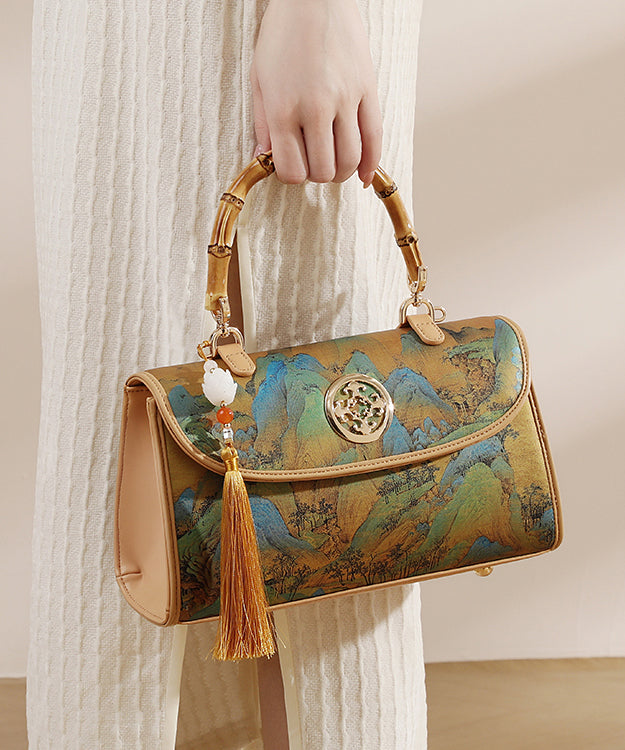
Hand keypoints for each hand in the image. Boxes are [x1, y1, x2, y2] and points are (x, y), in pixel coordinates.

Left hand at [251, 0, 381, 186]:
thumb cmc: (282, 34)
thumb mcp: (259, 79)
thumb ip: (262, 124)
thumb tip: (265, 159)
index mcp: (283, 108)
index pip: (292, 170)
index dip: (291, 176)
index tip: (292, 166)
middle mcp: (315, 108)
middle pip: (322, 170)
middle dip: (316, 175)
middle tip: (313, 162)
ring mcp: (345, 100)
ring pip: (349, 160)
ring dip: (341, 172)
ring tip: (334, 165)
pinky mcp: (367, 90)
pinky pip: (374, 138)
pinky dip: (371, 165)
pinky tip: (364, 177)